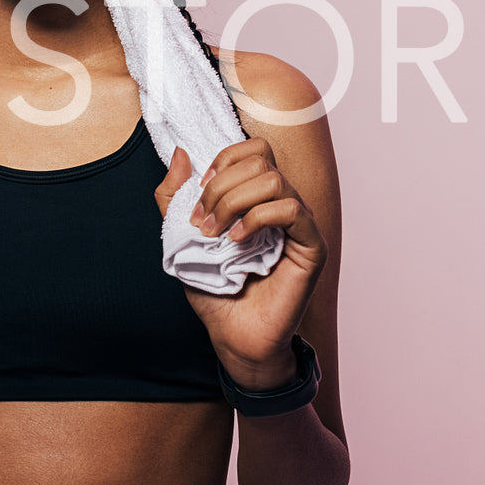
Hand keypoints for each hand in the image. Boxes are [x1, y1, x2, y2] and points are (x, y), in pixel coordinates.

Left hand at [154, 140, 328, 391]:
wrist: (232, 335)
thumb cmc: (213, 288)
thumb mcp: (179, 236)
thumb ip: (173, 196)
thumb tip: (180, 153)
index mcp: (257, 196)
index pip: (253, 149)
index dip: (224, 161)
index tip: (199, 191)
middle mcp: (282, 203)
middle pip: (260, 159)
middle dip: (221, 187)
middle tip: (202, 223)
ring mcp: (299, 223)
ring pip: (273, 180)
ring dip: (233, 203)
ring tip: (215, 235)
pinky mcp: (311, 246)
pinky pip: (291, 209)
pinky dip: (257, 219)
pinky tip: (238, 242)